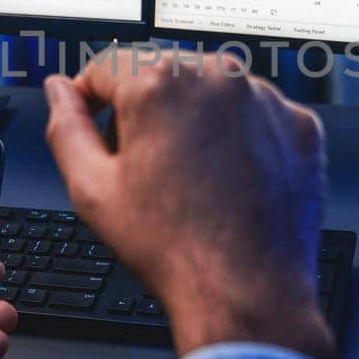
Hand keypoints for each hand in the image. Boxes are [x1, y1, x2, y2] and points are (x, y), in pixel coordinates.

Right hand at [43, 48, 334, 358]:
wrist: (247, 291)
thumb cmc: (174, 247)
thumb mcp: (92, 189)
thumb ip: (66, 127)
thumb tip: (60, 92)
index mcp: (159, 84)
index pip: (108, 67)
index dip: (91, 99)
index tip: (95, 124)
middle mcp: (216, 77)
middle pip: (163, 77)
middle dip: (148, 112)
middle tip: (146, 168)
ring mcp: (264, 99)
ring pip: (213, 93)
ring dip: (197, 122)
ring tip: (194, 180)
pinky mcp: (298, 124)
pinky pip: (257, 115)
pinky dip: (242, 138)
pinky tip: (231, 180)